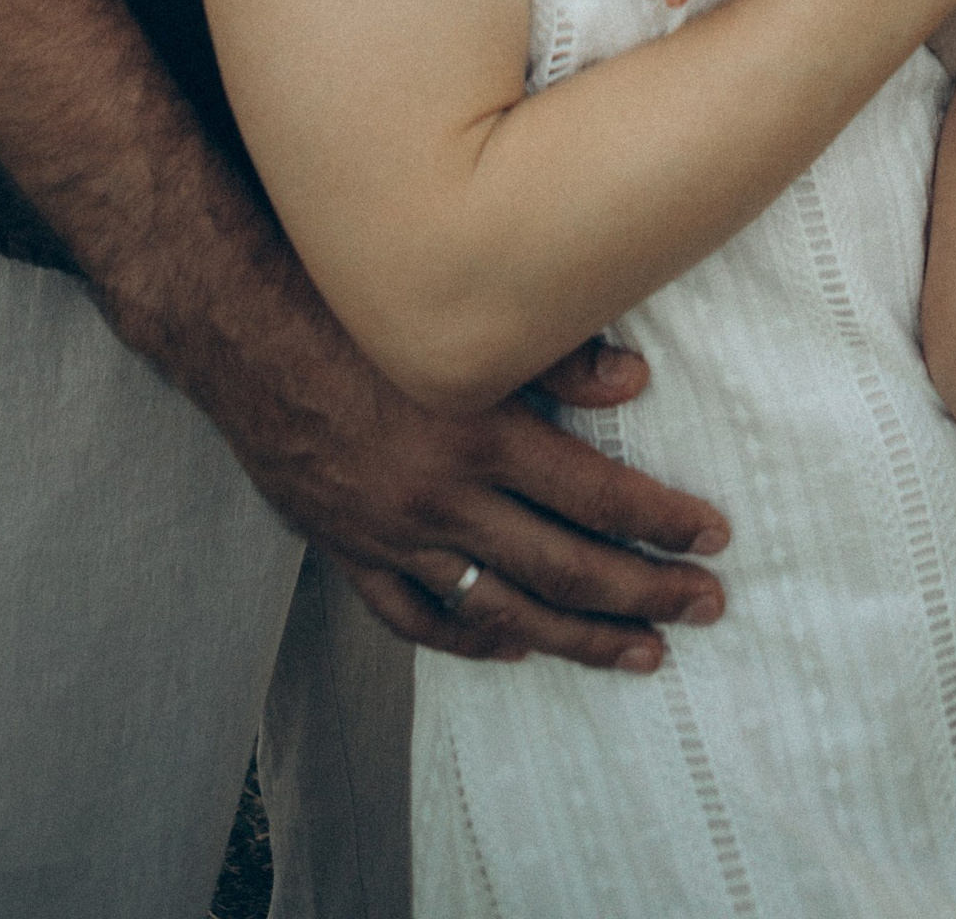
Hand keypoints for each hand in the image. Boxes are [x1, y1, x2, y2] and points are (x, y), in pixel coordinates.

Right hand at [169, 253, 731, 673]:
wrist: (241, 328)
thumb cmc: (354, 303)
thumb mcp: (459, 314)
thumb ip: (555, 354)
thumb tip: (637, 383)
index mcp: (479, 432)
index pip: (596, 496)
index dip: (662, 522)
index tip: (714, 538)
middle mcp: (442, 497)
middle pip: (564, 566)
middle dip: (644, 592)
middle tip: (705, 606)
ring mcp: (393, 535)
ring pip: (502, 608)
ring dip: (578, 636)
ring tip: (638, 652)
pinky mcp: (350, 550)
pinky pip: (417, 617)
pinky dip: (470, 638)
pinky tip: (513, 644)